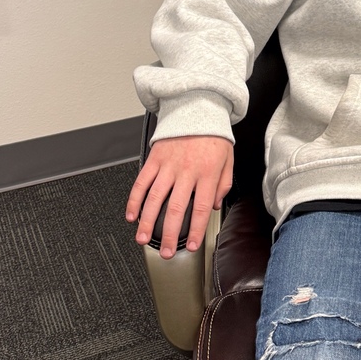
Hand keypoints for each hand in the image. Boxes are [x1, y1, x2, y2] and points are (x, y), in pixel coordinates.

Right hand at [125, 135, 233, 258]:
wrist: (198, 108)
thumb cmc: (213, 135)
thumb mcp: (228, 159)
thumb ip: (223, 184)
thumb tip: (215, 205)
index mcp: (207, 173)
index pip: (201, 208)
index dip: (196, 230)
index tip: (192, 245)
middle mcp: (187, 171)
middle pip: (176, 209)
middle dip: (170, 234)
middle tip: (166, 251)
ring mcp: (168, 165)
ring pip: (155, 199)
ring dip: (147, 222)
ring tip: (143, 239)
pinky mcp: (154, 158)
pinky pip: (141, 182)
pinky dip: (134, 200)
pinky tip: (131, 214)